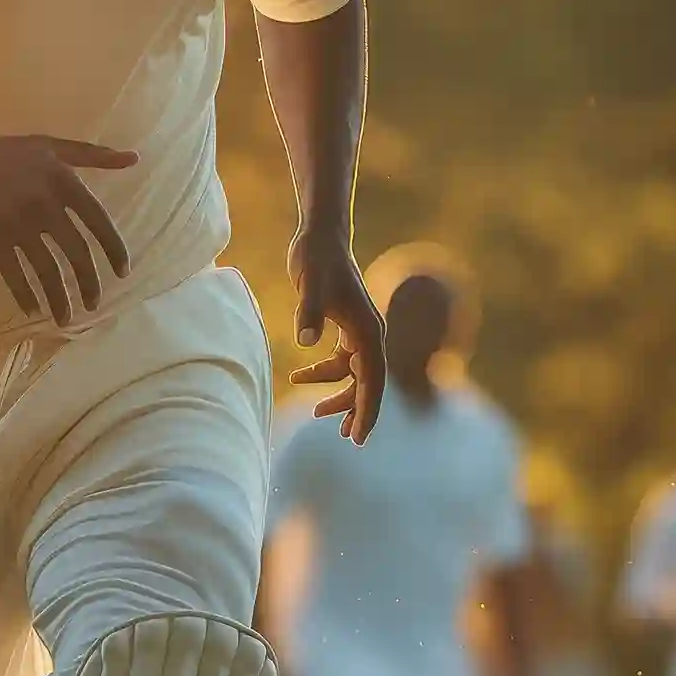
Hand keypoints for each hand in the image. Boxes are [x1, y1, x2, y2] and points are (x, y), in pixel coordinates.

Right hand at [0, 129, 134, 321]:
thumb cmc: (7, 153)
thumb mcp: (52, 147)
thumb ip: (93, 154)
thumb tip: (134, 159)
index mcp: (64, 182)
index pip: (99, 222)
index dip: (114, 250)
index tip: (123, 273)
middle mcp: (46, 206)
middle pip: (77, 254)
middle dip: (89, 283)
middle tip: (94, 304)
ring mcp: (19, 225)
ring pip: (47, 271)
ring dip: (59, 299)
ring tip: (66, 319)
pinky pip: (15, 275)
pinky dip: (25, 296)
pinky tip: (34, 311)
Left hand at [287, 225, 386, 441]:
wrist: (320, 236)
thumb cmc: (316, 260)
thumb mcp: (309, 286)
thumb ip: (308, 312)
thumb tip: (306, 341)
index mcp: (368, 330)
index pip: (374, 379)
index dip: (367, 410)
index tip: (359, 437)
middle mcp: (370, 333)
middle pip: (369, 382)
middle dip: (358, 410)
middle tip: (347, 438)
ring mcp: (359, 331)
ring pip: (356, 374)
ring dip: (340, 394)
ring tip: (318, 413)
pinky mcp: (346, 327)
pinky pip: (342, 361)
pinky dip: (325, 374)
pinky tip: (301, 377)